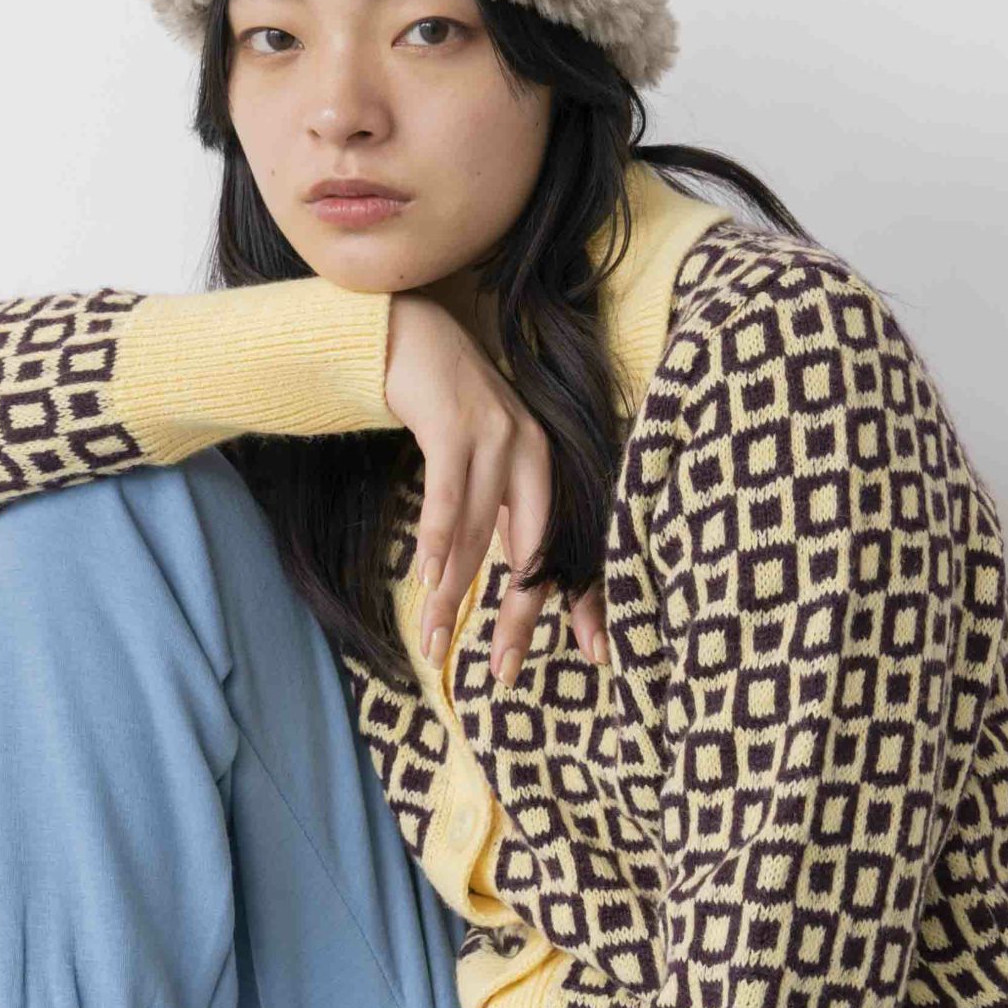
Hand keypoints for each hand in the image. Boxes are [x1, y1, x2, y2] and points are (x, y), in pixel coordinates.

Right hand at [384, 291, 608, 687]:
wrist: (413, 338)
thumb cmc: (447, 409)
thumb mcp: (483, 464)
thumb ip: (499, 512)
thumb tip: (503, 576)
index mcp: (542, 467)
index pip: (565, 544)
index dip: (582, 601)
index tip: (594, 655)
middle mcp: (530, 452)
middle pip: (535, 547)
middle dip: (520, 613)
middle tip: (506, 669)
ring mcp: (494, 436)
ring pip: (479, 531)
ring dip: (455, 589)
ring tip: (439, 637)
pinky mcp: (454, 425)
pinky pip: (448, 494)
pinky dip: (437, 538)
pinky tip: (428, 575)